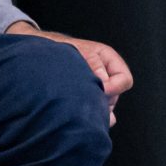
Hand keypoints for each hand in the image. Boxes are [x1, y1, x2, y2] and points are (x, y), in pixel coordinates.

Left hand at [8, 23, 134, 123]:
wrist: (41, 55)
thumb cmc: (60, 49)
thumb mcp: (79, 51)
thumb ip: (93, 63)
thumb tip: (103, 81)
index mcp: (109, 60)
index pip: (124, 79)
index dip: (114, 87)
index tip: (99, 90)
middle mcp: (106, 76)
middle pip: (115, 96)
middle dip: (101, 99)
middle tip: (81, 96)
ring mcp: (97, 89)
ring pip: (105, 106)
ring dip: (93, 107)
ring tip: (73, 101)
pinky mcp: (87, 100)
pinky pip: (96, 113)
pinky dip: (89, 116)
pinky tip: (79, 116)